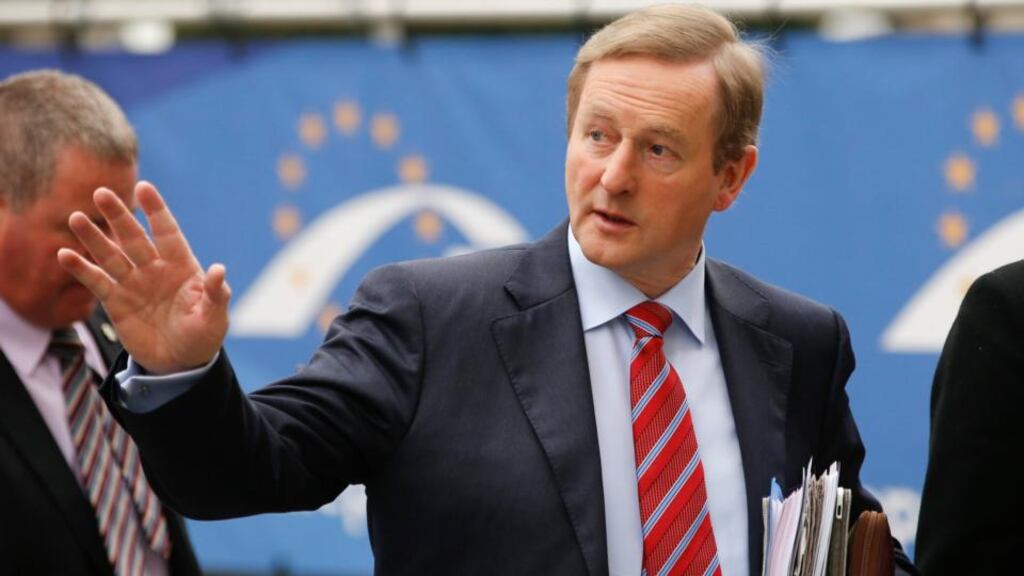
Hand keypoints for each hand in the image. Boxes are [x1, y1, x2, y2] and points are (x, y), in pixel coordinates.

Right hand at [58, 182, 229, 374]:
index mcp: (182, 266)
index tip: (144, 187)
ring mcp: (133, 283)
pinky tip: (65, 255)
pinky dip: (81, 269)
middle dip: (119, 217)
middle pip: (134, 238)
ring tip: (76, 218)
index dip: (156, 211)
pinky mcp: (116, 302)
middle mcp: (155, 269)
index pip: (167, 232)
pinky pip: (97, 282)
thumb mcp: (214, 318)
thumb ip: (216, 294)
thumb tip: (220, 270)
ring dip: (94, 238)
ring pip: (111, 255)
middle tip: (101, 193)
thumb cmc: (203, 336)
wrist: (180, 363)